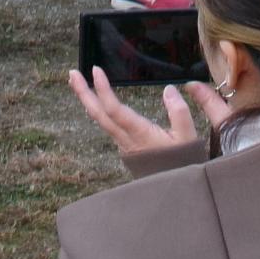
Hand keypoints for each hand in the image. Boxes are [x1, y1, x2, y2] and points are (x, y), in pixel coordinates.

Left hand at [68, 66, 231, 156]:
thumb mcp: (187, 138)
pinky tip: (93, 99)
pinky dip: (96, 108)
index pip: (115, 110)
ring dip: (87, 99)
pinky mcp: (123, 144)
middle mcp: (125, 138)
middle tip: (72, 73)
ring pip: (99, 119)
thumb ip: (179, 112)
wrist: (173, 188)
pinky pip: (105, 123)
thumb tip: (169, 89)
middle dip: (83, 92)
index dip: (103, 90)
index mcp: (139, 134)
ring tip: (77, 80)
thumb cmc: (181, 162)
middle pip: (98, 114)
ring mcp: (122, 142)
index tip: (96, 70)